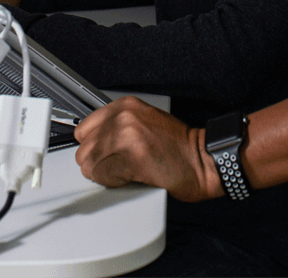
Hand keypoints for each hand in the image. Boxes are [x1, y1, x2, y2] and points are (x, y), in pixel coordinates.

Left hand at [73, 96, 223, 202]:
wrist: (203, 160)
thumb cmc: (178, 147)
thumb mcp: (145, 122)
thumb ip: (117, 127)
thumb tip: (94, 142)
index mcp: (125, 106)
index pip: (84, 129)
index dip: (94, 146)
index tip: (104, 153)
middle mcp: (124, 117)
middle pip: (84, 149)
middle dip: (98, 162)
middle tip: (119, 165)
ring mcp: (127, 136)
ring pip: (90, 165)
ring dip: (104, 173)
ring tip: (126, 170)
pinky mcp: (131, 158)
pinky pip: (103, 177)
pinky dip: (114, 182)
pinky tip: (131, 176)